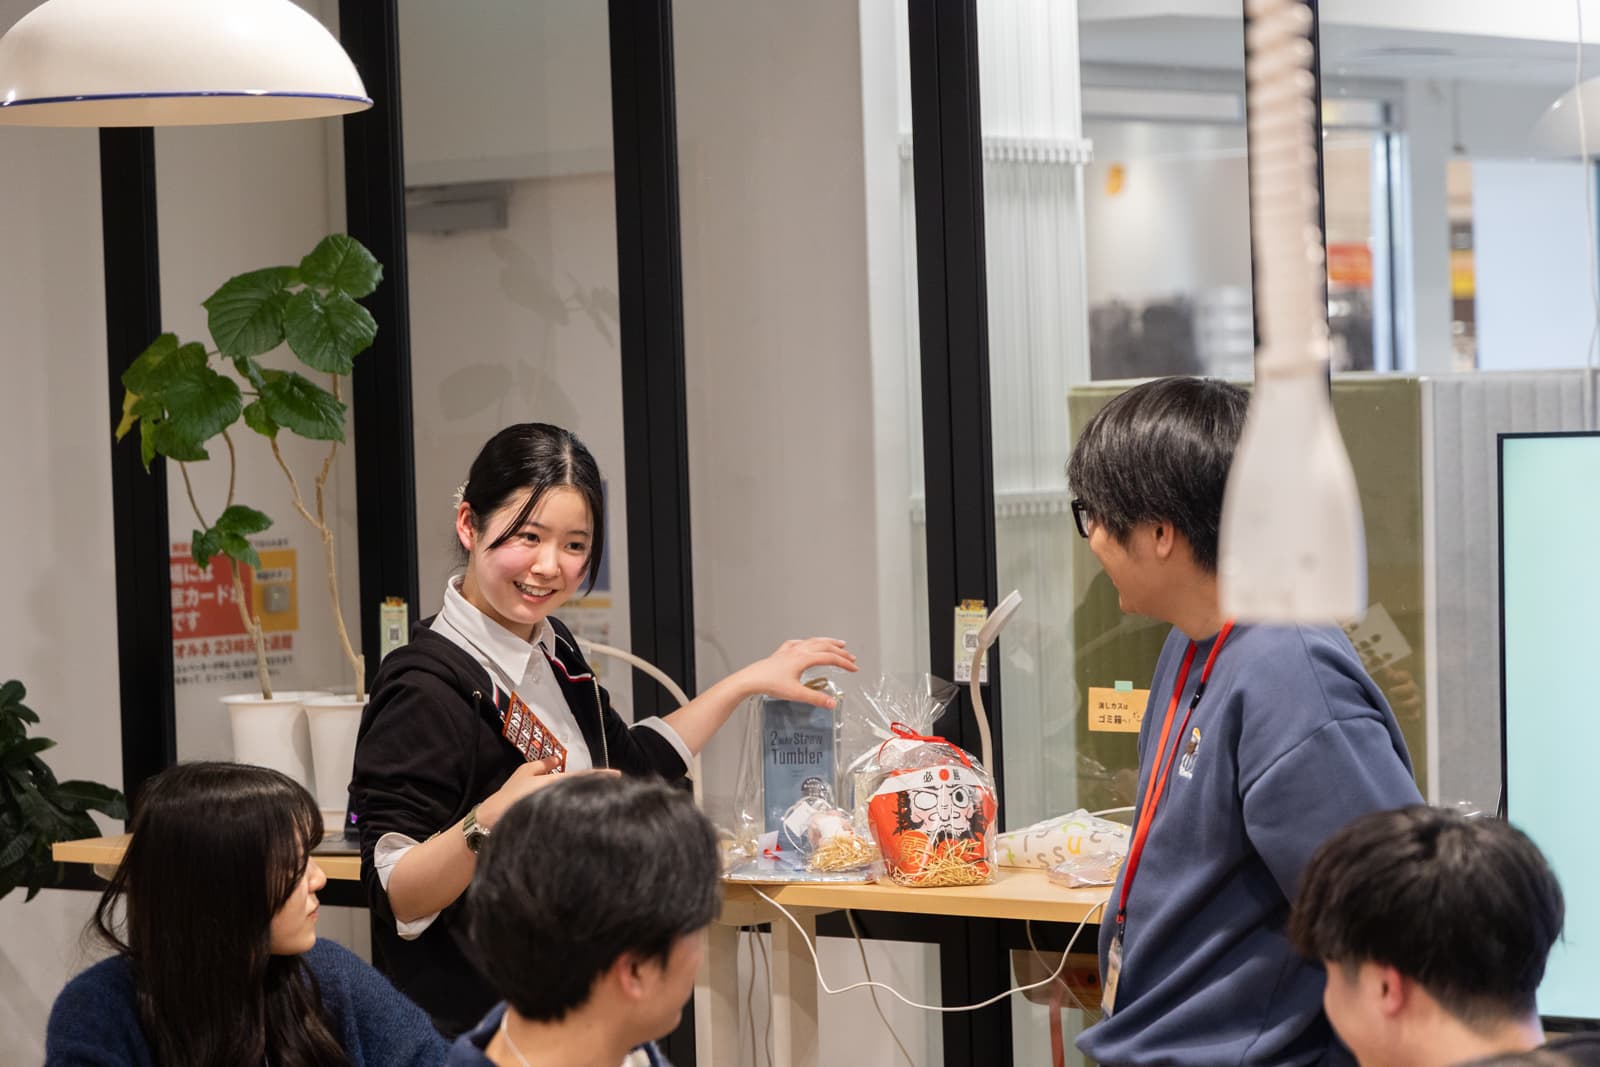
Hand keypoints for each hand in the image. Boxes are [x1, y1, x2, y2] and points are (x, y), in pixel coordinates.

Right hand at [478, 760, 620, 827]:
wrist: (492, 823)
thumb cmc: (509, 795)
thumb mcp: (524, 773)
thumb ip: (543, 765)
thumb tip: (558, 758)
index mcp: (554, 784)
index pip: (583, 778)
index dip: (601, 776)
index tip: (618, 775)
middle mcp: (559, 800)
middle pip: (586, 793)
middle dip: (601, 790)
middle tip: (618, 787)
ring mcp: (557, 815)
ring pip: (581, 805)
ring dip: (594, 801)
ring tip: (609, 798)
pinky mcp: (553, 827)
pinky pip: (572, 817)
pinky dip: (583, 813)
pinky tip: (591, 814)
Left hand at [738, 637, 857, 707]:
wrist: (750, 679)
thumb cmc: (770, 683)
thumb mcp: (796, 693)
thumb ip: (816, 699)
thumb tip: (832, 703)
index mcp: (804, 658)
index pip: (830, 658)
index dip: (844, 663)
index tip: (854, 668)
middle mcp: (798, 651)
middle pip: (824, 646)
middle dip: (840, 652)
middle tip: (851, 657)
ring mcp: (789, 650)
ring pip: (813, 641)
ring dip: (827, 642)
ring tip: (837, 644)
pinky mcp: (781, 653)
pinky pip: (798, 643)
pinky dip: (808, 643)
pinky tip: (806, 644)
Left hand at [1376, 665, 1422, 724]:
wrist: (1378, 705)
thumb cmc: (1378, 687)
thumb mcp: (1375, 676)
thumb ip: (1376, 666)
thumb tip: (1376, 657)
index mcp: (1402, 679)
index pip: (1406, 676)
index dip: (1400, 676)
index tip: (1391, 677)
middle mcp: (1410, 689)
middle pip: (1413, 688)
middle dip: (1402, 690)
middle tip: (1390, 692)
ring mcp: (1413, 702)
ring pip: (1415, 702)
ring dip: (1405, 703)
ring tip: (1393, 705)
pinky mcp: (1412, 714)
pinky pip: (1415, 716)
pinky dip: (1407, 716)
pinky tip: (1397, 715)